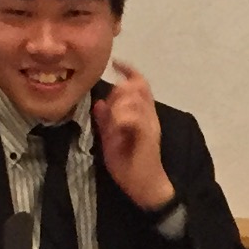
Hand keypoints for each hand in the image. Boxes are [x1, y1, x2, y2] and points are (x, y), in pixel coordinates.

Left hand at [94, 60, 173, 212]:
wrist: (144, 186)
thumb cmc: (128, 164)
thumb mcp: (110, 139)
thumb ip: (105, 121)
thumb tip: (98, 103)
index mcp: (142, 113)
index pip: (140, 84)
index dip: (129, 71)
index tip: (116, 63)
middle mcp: (149, 115)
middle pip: (137, 87)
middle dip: (119, 91)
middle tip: (110, 108)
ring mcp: (149, 124)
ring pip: (134, 100)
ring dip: (119, 107)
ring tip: (113, 124)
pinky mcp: (148, 136)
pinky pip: (134, 118)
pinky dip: (122, 119)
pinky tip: (117, 128)